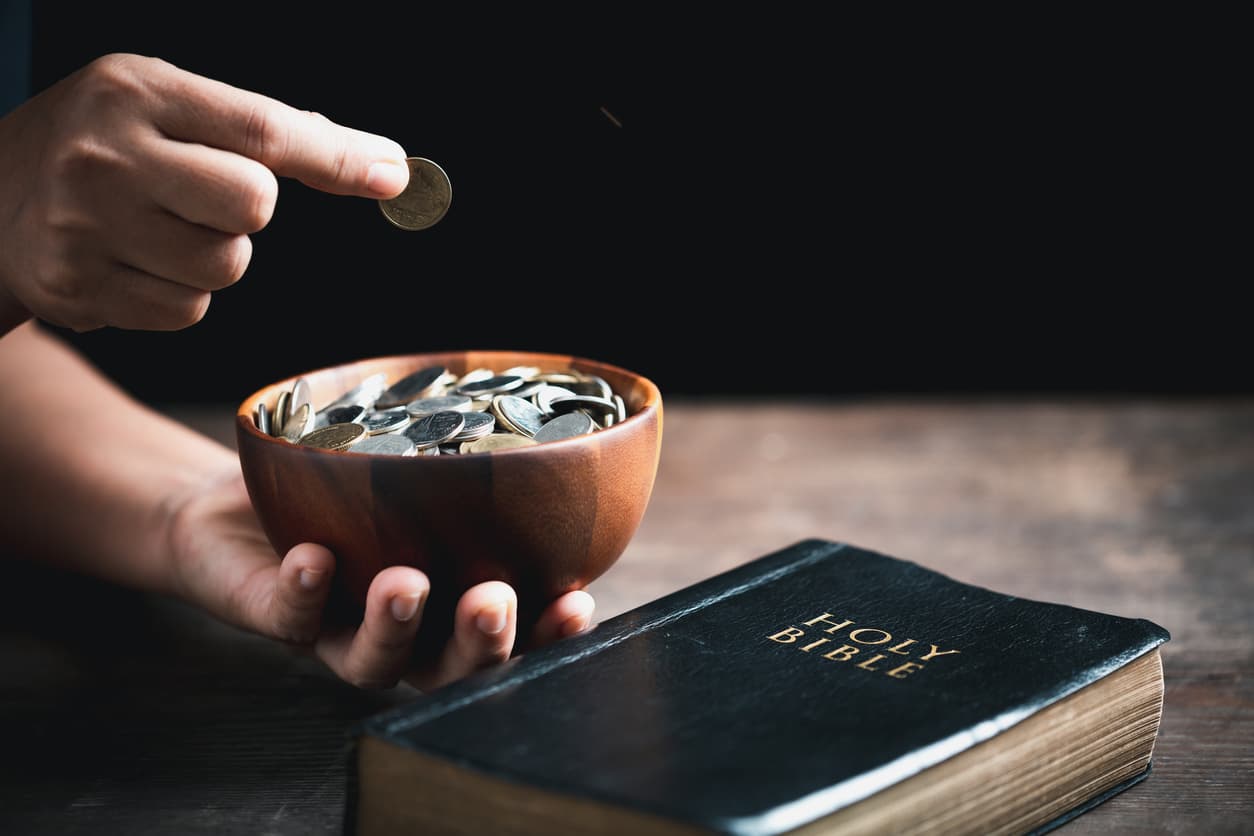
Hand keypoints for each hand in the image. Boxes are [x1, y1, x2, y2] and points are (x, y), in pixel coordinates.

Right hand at [0, 53, 409, 333]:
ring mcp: (86, 224)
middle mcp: (106, 153)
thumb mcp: (173, 108)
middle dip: (248, 212)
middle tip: (204, 198)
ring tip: (158, 230)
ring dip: (212, 258)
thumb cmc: (111, 146)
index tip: (392, 175)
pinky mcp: (78, 286)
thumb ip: (272, 133)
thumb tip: (384, 165)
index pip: (263, 131)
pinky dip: (177, 295)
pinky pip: (186, 310)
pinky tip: (134, 263)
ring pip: (223, 267)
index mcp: (139, 92)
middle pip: (252, 205)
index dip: (337, 160)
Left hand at [165, 463, 595, 690]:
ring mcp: (335, 631)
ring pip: (373, 662)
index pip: (510, 635)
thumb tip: (557, 430)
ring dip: (394, 627)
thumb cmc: (343, 489)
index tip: (576, 603)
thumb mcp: (413, 471)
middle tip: (493, 603)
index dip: (546, 634)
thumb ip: (469, 474)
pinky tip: (316, 556)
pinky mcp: (273, 616)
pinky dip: (305, 591)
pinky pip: (291, 618)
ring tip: (406, 584)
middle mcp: (398, 633)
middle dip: (479, 645)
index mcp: (446, 607)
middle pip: (447, 667)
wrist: (237, 507)